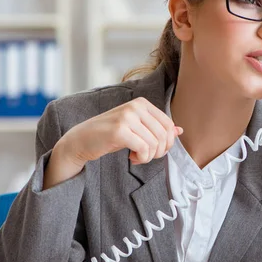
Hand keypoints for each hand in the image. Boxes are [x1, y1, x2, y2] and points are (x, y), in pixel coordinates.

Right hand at [59, 97, 182, 166]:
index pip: (168, 125)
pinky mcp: (119, 131)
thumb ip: (156, 128)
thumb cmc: (109, 135)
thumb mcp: (136, 129)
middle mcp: (135, 107)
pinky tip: (131, 158)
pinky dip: (141, 158)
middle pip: (164, 135)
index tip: (154, 150)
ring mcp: (127, 117)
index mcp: (142, 103)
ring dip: (148, 157)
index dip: (167, 142)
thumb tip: (179, 131)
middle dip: (158, 151)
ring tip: (136, 156)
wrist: (81, 140)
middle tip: (145, 156)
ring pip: (154, 144)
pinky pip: (144, 149)